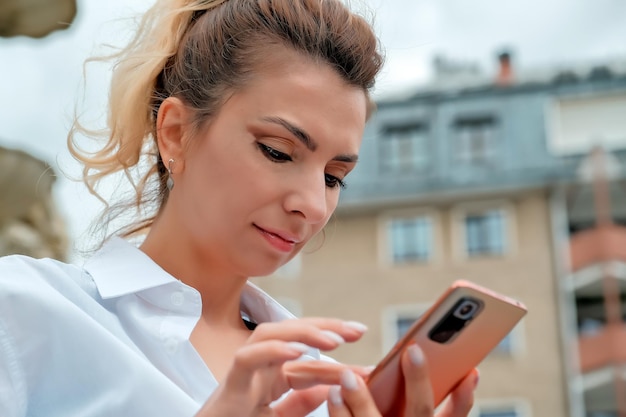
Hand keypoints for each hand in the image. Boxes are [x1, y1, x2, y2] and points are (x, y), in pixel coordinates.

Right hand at [195, 317, 368, 416]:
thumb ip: (300, 404)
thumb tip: (329, 387)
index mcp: (271, 376)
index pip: (308, 357)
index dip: (338, 360)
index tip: (369, 365)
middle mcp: (257, 368)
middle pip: (290, 333)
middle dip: (324, 326)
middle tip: (357, 330)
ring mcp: (242, 374)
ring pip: (268, 334)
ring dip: (302, 331)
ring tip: (334, 339)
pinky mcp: (228, 386)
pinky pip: (247, 359)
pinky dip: (272, 351)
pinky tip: (298, 350)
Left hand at [325, 344, 477, 416]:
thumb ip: (415, 401)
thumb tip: (418, 358)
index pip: (456, 415)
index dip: (463, 395)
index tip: (469, 369)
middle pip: (422, 411)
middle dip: (419, 381)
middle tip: (412, 352)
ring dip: (362, 400)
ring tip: (349, 376)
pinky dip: (341, 413)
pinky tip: (333, 394)